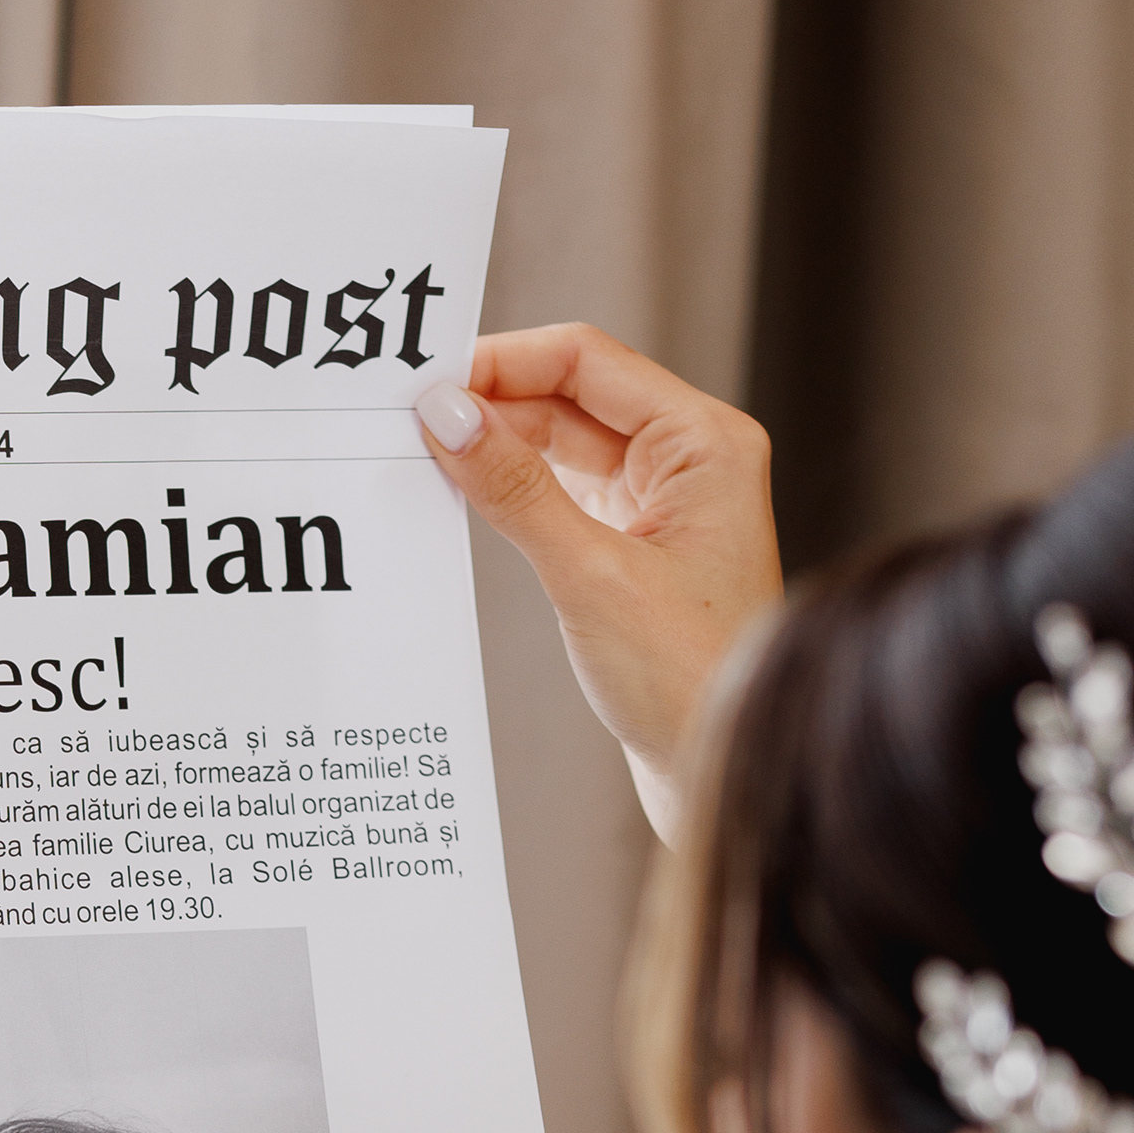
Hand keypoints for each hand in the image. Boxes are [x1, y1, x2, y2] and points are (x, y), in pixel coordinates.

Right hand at [418, 322, 782, 840]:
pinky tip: (468, 494)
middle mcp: (694, 460)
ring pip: (566, 442)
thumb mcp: (590, 576)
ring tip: (430, 454)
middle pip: (575, 394)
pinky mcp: (639, 547)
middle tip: (414, 418)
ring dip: (502, 445)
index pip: (589, 361)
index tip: (432, 382)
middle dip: (496, 401)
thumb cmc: (689, 684)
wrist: (719, 771)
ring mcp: (667, 503)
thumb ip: (515, 488)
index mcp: (707, 443)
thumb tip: (449, 416)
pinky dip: (518, 489)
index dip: (505, 362)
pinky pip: (567, 491)